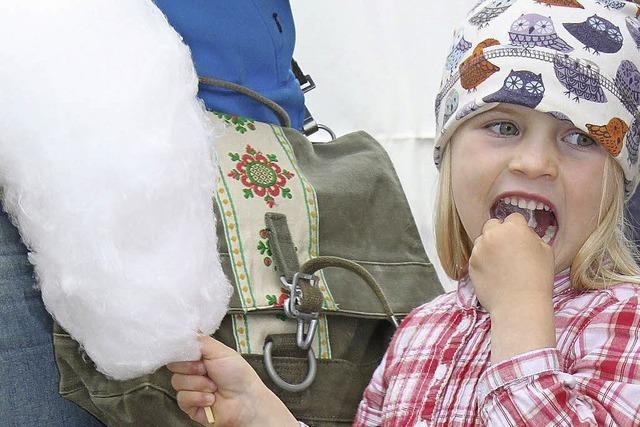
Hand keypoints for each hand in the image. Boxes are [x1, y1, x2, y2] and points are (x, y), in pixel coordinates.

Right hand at [167, 336, 297, 426]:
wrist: (246, 401)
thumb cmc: (239, 376)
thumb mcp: (220, 351)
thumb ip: (199, 341)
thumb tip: (184, 335)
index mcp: (201, 357)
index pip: (179, 352)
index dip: (184, 353)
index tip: (195, 356)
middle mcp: (194, 372)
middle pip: (175, 367)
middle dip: (193, 368)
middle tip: (207, 370)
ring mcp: (191, 389)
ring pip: (177, 383)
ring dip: (199, 384)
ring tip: (213, 386)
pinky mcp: (190, 405)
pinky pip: (182, 398)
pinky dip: (198, 398)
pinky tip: (210, 398)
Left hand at [469, 213, 555, 362]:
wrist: (519, 306)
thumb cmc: (537, 280)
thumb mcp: (545, 251)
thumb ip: (531, 236)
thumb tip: (523, 234)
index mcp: (514, 228)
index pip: (513, 218)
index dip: (518, 229)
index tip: (520, 241)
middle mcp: (493, 234)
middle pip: (492, 225)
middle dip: (498, 234)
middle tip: (508, 251)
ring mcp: (479, 249)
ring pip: (482, 241)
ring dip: (489, 248)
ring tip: (502, 267)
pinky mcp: (471, 263)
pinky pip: (476, 257)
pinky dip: (482, 263)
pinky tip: (495, 276)